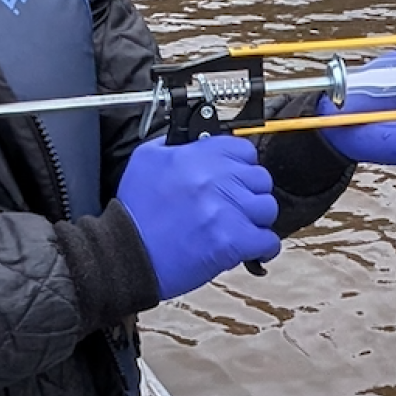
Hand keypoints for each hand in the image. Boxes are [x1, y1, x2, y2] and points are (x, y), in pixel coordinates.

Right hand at [117, 133, 281, 298]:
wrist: (127, 254)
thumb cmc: (136, 215)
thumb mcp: (146, 160)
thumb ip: (174, 144)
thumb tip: (194, 141)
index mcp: (197, 157)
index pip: (245, 150)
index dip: (242, 166)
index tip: (236, 178)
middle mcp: (215, 179)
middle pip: (260, 179)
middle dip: (250, 193)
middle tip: (236, 205)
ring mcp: (227, 210)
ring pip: (267, 208)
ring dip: (256, 219)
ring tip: (240, 227)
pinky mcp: (232, 240)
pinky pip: (268, 241)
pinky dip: (262, 248)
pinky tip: (249, 249)